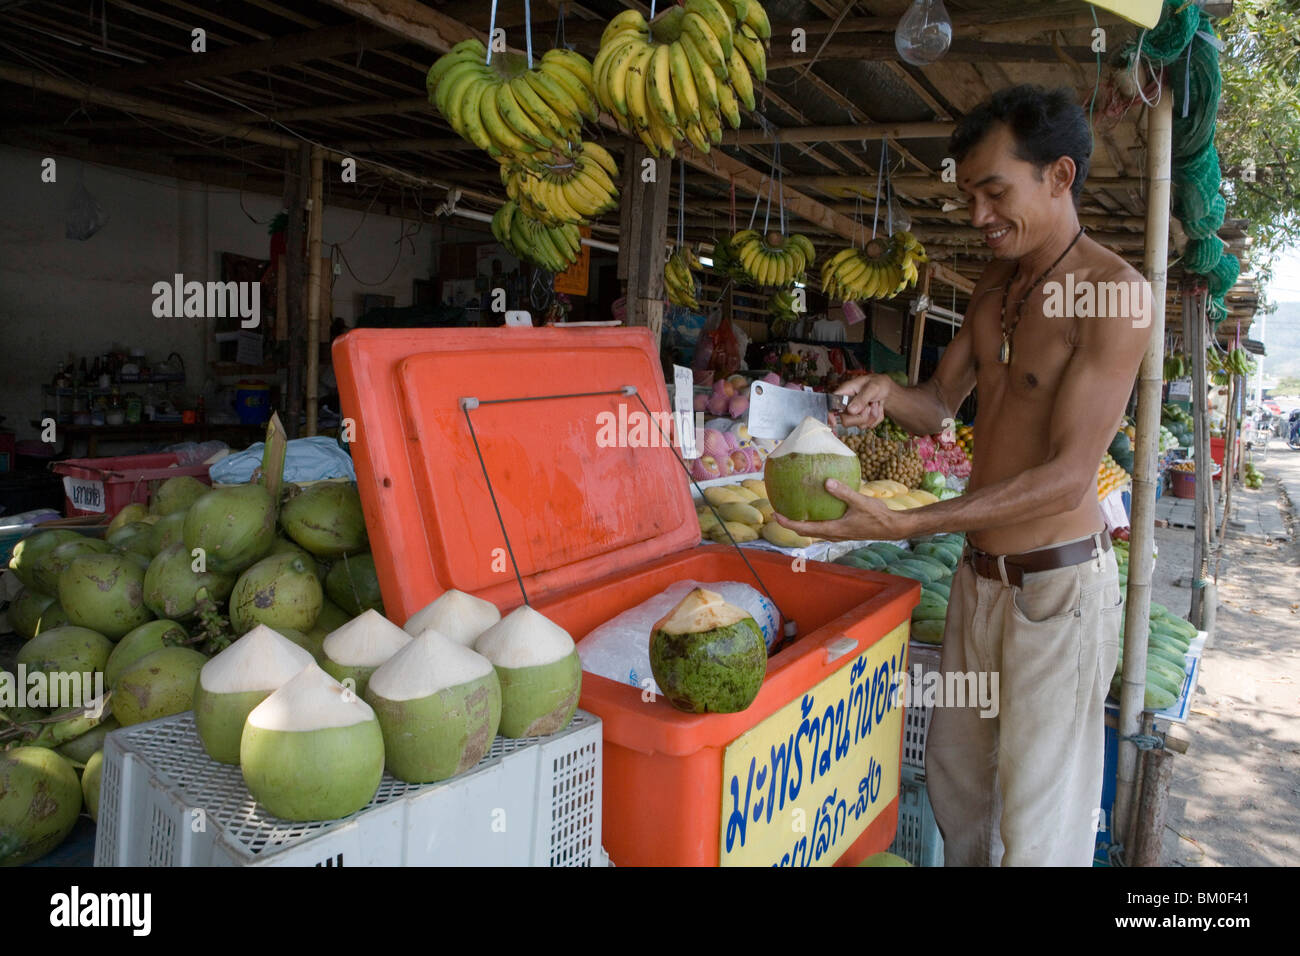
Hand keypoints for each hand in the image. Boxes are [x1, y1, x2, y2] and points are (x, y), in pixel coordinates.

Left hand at [774, 479, 909, 541]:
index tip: (776, 515)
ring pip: (814, 531)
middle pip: (806, 532)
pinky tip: (817, 507)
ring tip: (794, 510)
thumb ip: (843, 492)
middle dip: (791, 524)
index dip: (788, 523)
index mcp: (833, 529)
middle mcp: (833, 534)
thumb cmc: (878, 516)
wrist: (892, 527)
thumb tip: (827, 481)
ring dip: (802, 523)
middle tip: (779, 512)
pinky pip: (824, 526)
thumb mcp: (860, 502)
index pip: (804, 529)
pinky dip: (815, 520)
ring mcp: (838, 533)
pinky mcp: (844, 530)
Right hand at [833, 374, 892, 428]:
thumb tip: (851, 410)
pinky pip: (868, 426)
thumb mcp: (872, 387)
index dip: (830, 415)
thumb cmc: (878, 383)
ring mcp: (854, 414)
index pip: (831, 405)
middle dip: (861, 416)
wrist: (887, 390)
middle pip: (845, 420)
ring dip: (871, 416)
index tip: (834, 423)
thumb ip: (861, 398)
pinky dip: (876, 419)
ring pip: (859, 425)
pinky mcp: (862, 420)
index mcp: (844, 393)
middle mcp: (847, 405)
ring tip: (875, 404)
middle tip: (869, 406)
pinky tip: (877, 409)